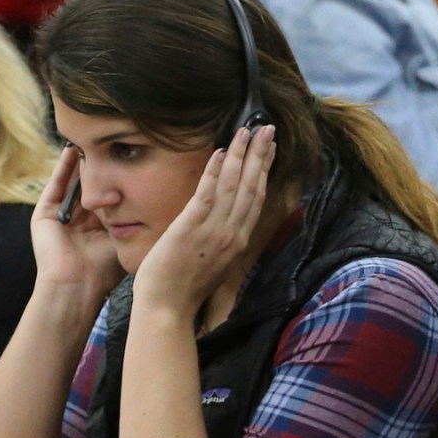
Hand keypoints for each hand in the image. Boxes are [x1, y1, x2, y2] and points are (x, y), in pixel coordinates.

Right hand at [30, 145, 123, 296]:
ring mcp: (59, 218)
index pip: (107, 197)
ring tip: (89, 138)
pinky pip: (55, 185)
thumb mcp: (123, 239)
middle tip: (109, 141)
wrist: (77, 287)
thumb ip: (133, 221)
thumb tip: (159, 203)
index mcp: (96, 230)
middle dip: (98, 166)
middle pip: (89, 187)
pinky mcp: (43, 215)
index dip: (117, 179)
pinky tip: (72, 150)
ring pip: (72, 183)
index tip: (131, 159)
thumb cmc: (104, 271)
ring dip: (81, 162)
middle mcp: (77, 222)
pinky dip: (63, 168)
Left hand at [133, 125, 277, 318]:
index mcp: (238, 242)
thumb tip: (222, 218)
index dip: (264, 170)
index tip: (269, 149)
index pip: (256, 199)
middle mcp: (232, 234)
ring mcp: (214, 231)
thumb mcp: (212, 262)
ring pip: (234, 185)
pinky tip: (220, 151)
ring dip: (241, 155)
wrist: (167, 309)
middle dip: (260, 155)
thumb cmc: (183, 289)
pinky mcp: (192, 228)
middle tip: (267, 128)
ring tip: (246, 130)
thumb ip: (221, 239)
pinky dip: (215, 171)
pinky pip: (208, 193)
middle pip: (252, 186)